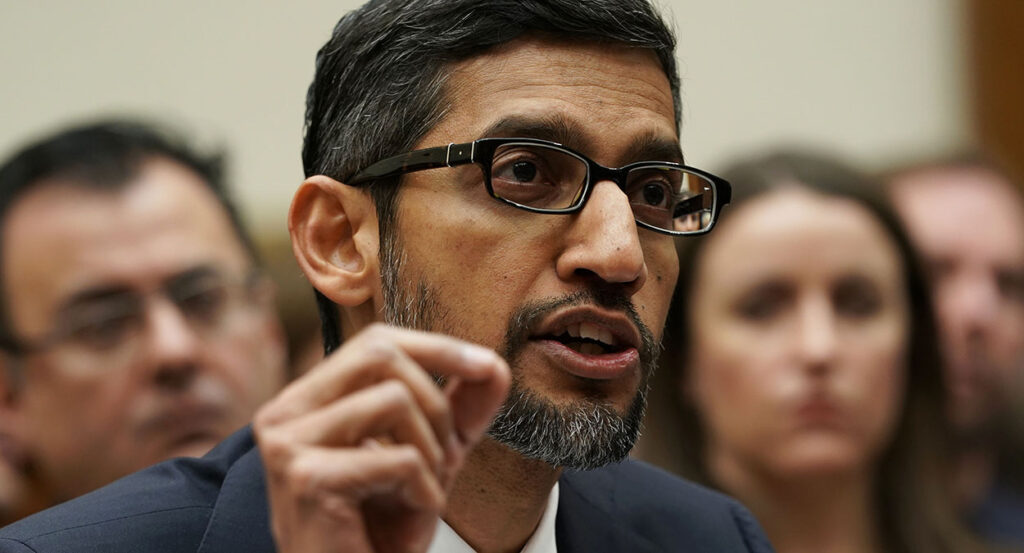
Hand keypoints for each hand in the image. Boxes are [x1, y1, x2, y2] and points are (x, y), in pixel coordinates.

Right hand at [254, 324, 509, 552]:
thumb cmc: (380, 530)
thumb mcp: (428, 458)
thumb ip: (459, 411)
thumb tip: (496, 366)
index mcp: (306, 401)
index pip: (374, 342)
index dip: (435, 346)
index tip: (485, 366)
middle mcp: (284, 413)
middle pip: (380, 356)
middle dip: (435, 404)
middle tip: (446, 458)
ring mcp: (288, 444)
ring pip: (394, 400)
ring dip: (431, 452)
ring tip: (423, 491)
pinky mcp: (307, 479)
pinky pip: (398, 458)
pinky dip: (424, 490)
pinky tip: (409, 514)